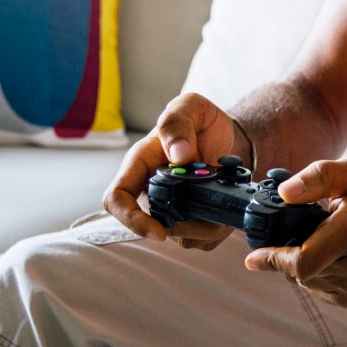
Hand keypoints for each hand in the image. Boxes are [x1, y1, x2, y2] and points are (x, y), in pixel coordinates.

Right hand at [102, 92, 237, 248]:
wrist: (226, 135)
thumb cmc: (200, 120)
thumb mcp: (190, 107)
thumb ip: (178, 124)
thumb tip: (179, 156)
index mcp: (140, 164)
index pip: (117, 199)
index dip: (131, 219)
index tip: (158, 231)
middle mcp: (150, 189)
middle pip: (152, 224)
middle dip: (185, 226)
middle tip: (213, 212)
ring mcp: (169, 206)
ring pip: (181, 236)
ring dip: (206, 229)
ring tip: (225, 206)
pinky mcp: (191, 218)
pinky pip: (202, 239)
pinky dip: (218, 230)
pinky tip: (228, 211)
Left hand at [244, 157, 346, 306]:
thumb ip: (318, 176)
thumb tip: (284, 193)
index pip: (303, 260)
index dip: (273, 259)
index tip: (253, 257)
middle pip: (299, 269)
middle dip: (289, 251)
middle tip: (304, 230)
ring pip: (305, 280)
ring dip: (303, 261)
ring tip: (324, 240)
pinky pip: (316, 287)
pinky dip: (315, 271)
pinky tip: (332, 254)